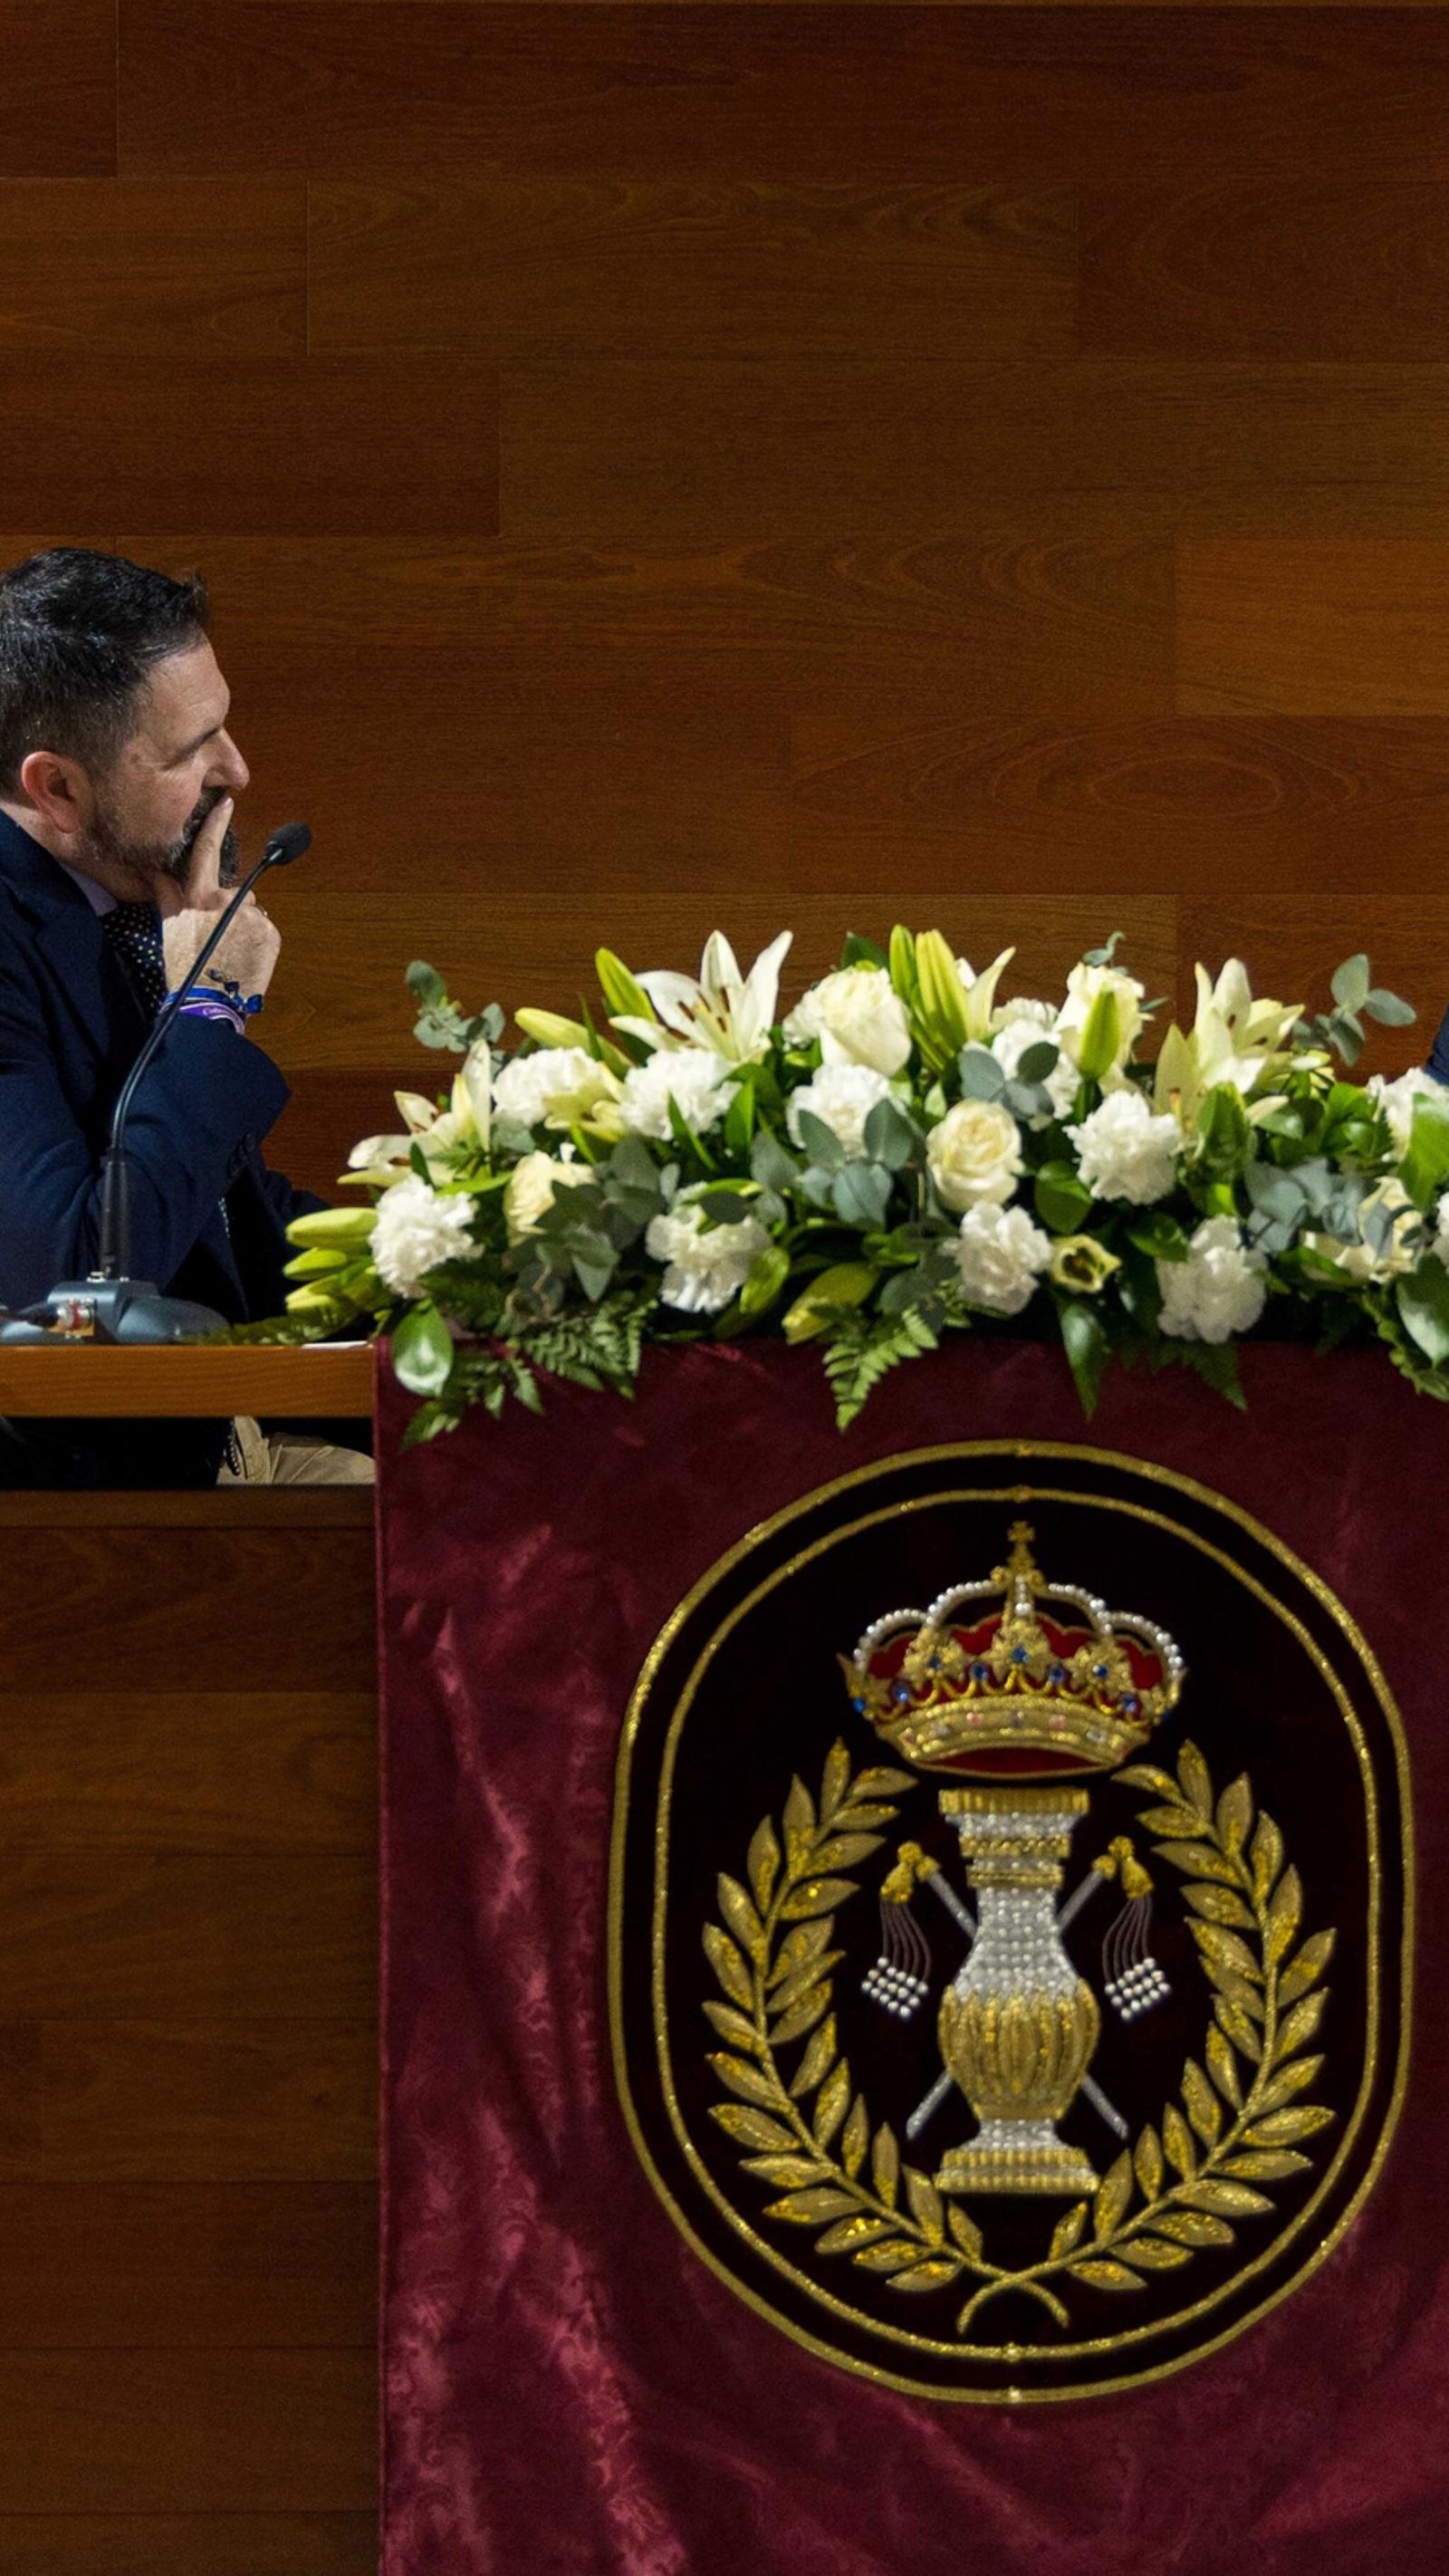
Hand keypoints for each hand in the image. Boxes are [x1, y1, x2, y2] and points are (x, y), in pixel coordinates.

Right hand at [157, 798, 280, 1003]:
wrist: (207, 1004)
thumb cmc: (183, 969)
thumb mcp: (167, 927)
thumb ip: (165, 894)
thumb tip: (156, 871)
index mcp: (200, 897)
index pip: (206, 852)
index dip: (216, 824)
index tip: (227, 802)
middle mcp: (228, 901)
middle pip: (239, 892)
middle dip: (232, 908)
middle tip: (220, 938)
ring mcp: (253, 917)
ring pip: (253, 913)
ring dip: (245, 927)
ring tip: (231, 953)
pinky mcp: (270, 934)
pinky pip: (265, 930)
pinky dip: (257, 941)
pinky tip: (243, 958)